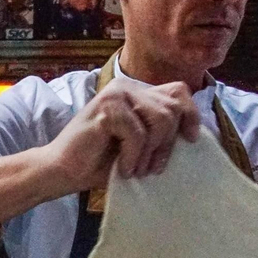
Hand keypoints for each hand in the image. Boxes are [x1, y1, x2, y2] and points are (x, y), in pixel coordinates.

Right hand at [39, 80, 199, 195]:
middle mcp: (126, 86)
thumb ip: (160, 131)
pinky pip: (138, 133)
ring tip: (136, 168)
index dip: (190, 114)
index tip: (190, 140)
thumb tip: (195, 133)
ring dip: (151, 151)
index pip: (178, 92)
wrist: (63, 171)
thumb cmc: (101, 162)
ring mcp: (115, 94)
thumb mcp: (140, 144)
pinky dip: (133, 156)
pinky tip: (122, 167)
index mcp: (136, 91)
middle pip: (173, 107)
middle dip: (167, 143)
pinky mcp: (106, 108)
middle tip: (151, 168)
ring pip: (160, 119)